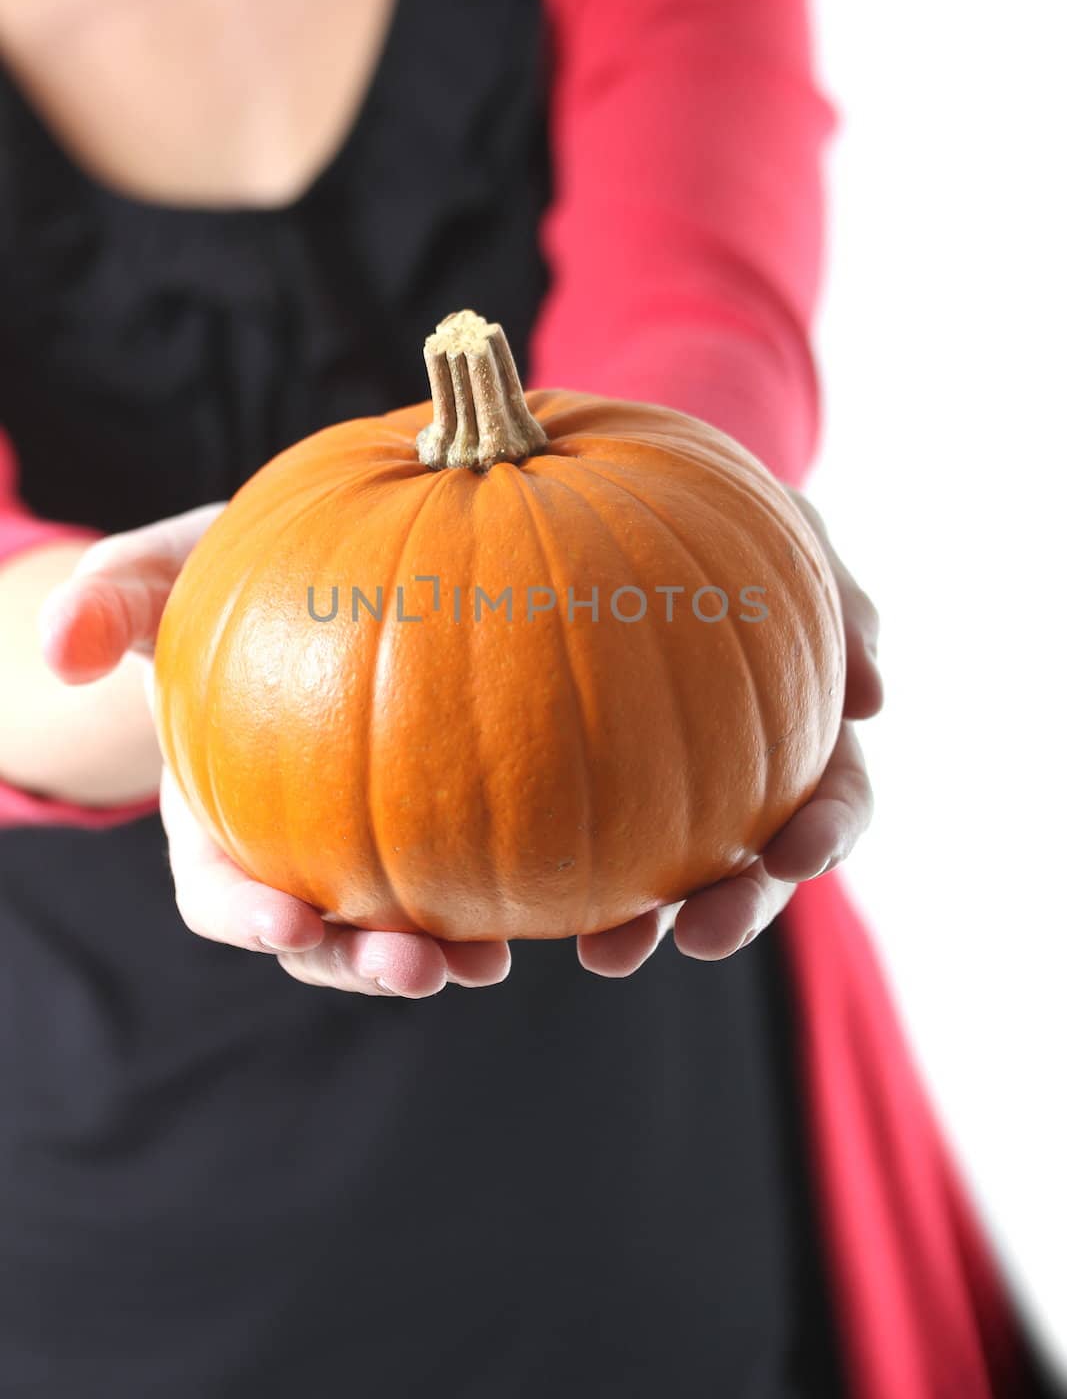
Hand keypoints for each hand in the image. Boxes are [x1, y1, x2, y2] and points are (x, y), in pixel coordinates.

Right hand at [40, 505, 511, 1000]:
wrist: (321, 562)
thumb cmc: (227, 575)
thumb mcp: (162, 573)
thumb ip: (109, 601)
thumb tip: (63, 651)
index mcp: (220, 817)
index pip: (218, 892)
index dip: (246, 917)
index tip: (289, 926)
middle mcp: (299, 848)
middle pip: (321, 937)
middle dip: (360, 964)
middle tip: (414, 968)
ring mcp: (376, 842)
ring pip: (405, 927)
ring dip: (445, 955)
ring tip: (489, 962)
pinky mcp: (450, 819)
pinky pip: (484, 871)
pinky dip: (517, 899)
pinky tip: (566, 903)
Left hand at [576, 490, 882, 977]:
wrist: (605, 491)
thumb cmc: (718, 513)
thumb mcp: (787, 530)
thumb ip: (836, 594)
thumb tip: (874, 697)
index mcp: (796, 731)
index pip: (832, 798)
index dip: (825, 833)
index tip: (800, 854)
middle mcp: (733, 779)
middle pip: (751, 867)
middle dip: (736, 909)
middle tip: (701, 936)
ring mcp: (654, 791)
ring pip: (661, 881)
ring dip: (644, 926)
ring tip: (607, 952)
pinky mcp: (575, 787)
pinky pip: (567, 842)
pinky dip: (554, 879)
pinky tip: (515, 905)